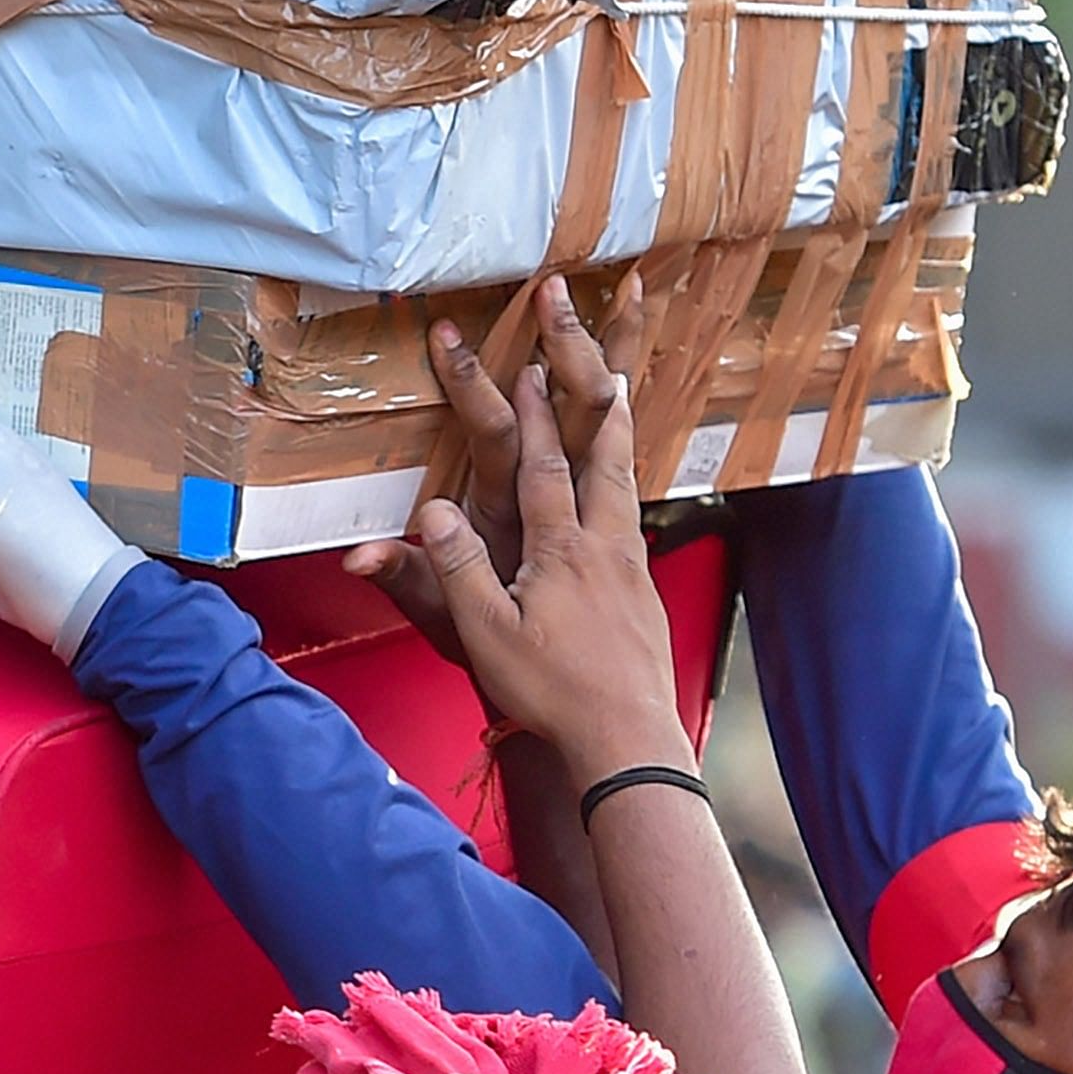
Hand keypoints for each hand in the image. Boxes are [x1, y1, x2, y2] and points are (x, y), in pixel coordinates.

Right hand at [351, 285, 694, 780]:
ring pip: (625, 474)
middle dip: (583, 386)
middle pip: (597, 448)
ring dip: (615, 423)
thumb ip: (457, 570)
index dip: (530, 412)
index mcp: (559, 549)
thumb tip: (428, 511)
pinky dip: (628, 473)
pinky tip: (626, 476)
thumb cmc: (550, 691)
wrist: (627, 736)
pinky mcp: (644, 585)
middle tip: (579, 337)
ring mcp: (630, 561)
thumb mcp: (485, 635)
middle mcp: (603, 541)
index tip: (522, 361)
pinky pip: (636, 508)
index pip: (542, 464)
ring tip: (617, 379)